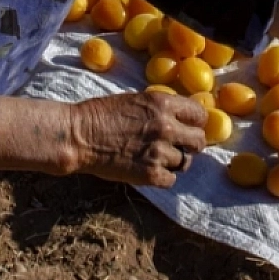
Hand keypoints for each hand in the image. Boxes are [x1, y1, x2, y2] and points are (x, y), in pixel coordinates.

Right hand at [69, 91, 206, 186]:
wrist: (78, 135)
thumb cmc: (102, 114)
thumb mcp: (136, 100)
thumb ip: (161, 109)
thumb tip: (182, 118)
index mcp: (163, 104)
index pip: (200, 115)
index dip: (195, 123)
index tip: (188, 127)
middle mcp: (166, 127)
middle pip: (199, 141)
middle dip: (190, 144)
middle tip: (177, 146)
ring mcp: (159, 152)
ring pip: (185, 162)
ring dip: (174, 161)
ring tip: (156, 158)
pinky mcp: (150, 174)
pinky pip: (171, 179)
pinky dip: (162, 177)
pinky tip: (149, 169)